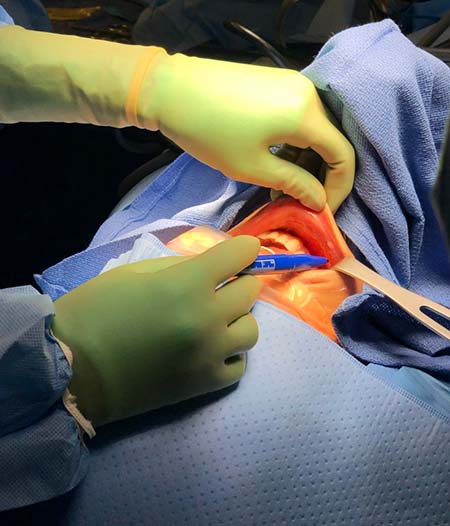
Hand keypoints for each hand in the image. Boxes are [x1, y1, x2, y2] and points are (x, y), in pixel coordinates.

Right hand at [52, 236, 261, 425]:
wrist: (73, 370)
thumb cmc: (95, 312)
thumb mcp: (134, 273)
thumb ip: (179, 267)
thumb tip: (211, 270)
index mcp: (187, 284)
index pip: (239, 255)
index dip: (244, 249)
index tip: (244, 250)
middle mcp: (207, 318)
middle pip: (250, 291)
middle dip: (239, 281)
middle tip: (221, 286)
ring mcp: (210, 354)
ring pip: (251, 330)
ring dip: (237, 319)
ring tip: (215, 320)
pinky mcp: (205, 384)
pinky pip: (239, 365)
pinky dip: (230, 353)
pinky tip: (211, 349)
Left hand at [138, 55, 354, 211]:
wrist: (171, 90)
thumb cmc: (210, 133)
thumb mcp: (253, 167)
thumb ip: (294, 183)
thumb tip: (320, 201)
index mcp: (306, 114)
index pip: (343, 155)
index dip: (339, 188)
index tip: (322, 210)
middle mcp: (308, 93)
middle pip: (331, 141)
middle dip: (322, 176)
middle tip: (302, 201)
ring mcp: (293, 83)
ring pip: (315, 130)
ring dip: (306, 160)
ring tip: (284, 186)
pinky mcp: (278, 82)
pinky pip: (299, 117)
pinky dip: (295, 142)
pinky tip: (277, 161)